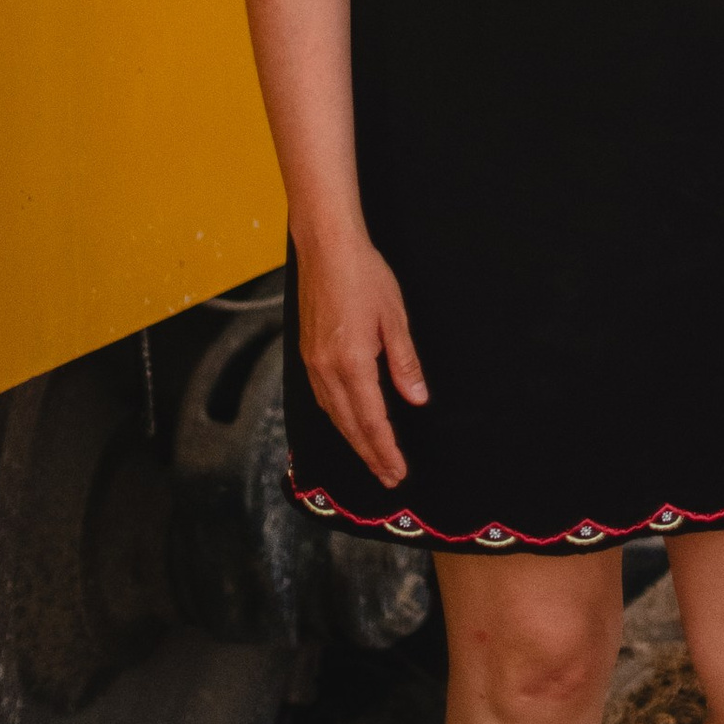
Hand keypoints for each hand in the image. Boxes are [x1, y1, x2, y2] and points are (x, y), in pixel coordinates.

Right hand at [297, 229, 426, 489]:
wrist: (326, 247)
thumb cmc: (365, 275)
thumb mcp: (394, 316)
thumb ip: (404, 363)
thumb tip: (416, 400)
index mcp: (351, 363)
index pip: (371, 420)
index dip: (385, 450)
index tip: (398, 472)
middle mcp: (326, 370)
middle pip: (349, 425)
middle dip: (370, 453)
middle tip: (389, 476)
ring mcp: (312, 362)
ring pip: (333, 415)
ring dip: (353, 439)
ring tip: (372, 457)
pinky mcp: (306, 353)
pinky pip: (321, 398)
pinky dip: (337, 418)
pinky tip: (347, 421)